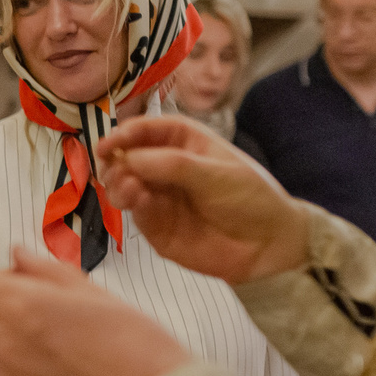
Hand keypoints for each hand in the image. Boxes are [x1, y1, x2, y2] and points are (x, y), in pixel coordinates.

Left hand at [0, 246, 192, 375]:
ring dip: (18, 347)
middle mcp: (7, 344)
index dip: (9, 284)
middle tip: (48, 320)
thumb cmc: (133, 342)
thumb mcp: (93, 292)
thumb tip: (17, 254)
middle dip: (6, 314)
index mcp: (22, 306)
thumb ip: (46, 270)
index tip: (34, 290)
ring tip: (66, 354)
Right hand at [93, 116, 307, 284]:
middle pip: (127, 157)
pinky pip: (135, 213)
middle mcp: (166, 168)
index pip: (146, 130)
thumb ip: (172, 165)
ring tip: (129, 188)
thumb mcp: (216, 173)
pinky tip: (138, 201)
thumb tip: (128, 158)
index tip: (107, 144)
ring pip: (123, 185)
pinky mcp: (157, 227)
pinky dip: (130, 205)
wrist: (269, 245)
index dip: (124, 133)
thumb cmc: (251, 198)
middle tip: (116, 170)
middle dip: (116, 161)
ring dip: (118, 184)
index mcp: (184, 143)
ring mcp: (160, 198)